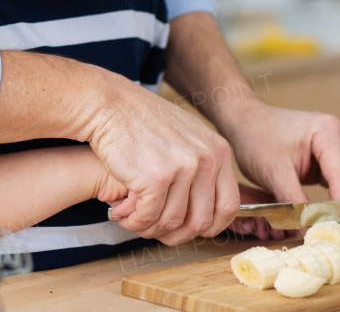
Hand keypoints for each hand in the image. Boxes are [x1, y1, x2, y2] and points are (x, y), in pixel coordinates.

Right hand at [92, 79, 240, 245]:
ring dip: (151, 227)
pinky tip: (125, 214)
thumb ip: (203, 167)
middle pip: (201, 221)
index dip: (211, 226)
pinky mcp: (156, 178)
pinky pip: (149, 217)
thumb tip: (211, 207)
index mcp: (218, 151)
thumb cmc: (144, 122)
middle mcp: (206, 158)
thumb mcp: (188, 136)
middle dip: (177, 234)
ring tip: (135, 218)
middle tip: (156, 229)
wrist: (111, 106)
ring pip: (172, 222)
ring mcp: (182, 168)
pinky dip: (135, 222)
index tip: (192, 229)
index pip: (229, 205)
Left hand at [221, 102, 339, 233]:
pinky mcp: (335, 155)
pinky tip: (331, 216)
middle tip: (339, 236)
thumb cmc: (257, 139)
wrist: (248, 121)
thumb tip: (310, 230)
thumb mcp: (274, 173)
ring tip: (335, 229)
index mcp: (328, 132)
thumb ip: (294, 202)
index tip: (336, 234)